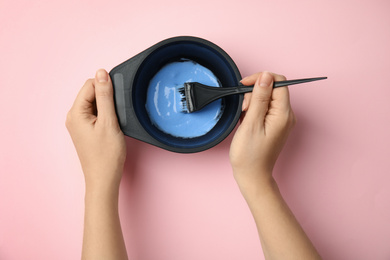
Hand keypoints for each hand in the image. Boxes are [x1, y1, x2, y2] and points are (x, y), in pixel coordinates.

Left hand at [66, 69, 125, 190]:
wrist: (104, 178)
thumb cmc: (106, 155)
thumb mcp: (109, 122)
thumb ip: (105, 96)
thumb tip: (101, 73)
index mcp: (75, 112)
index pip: (90, 85)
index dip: (106, 89)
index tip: (117, 102)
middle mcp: (73, 116)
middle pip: (92, 93)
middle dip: (106, 99)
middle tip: (115, 116)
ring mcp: (79, 124)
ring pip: (95, 103)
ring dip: (107, 108)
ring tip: (113, 124)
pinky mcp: (85, 130)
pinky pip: (96, 113)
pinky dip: (106, 116)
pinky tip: (111, 127)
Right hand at [230, 71, 295, 189]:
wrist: (252, 176)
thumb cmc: (250, 155)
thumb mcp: (251, 123)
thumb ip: (259, 98)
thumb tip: (266, 76)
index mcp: (283, 114)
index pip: (278, 82)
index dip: (261, 79)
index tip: (245, 85)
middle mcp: (286, 115)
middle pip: (272, 89)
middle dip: (254, 94)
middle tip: (244, 109)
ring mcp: (281, 120)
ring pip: (266, 98)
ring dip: (252, 103)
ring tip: (244, 119)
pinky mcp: (274, 124)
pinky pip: (264, 108)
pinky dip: (253, 111)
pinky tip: (247, 122)